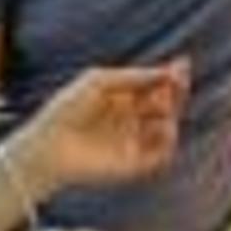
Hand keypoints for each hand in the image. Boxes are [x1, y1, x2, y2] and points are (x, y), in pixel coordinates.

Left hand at [2, 62, 187, 191]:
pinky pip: (161, 155)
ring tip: (162, 104)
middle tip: (178, 82)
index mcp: (122, 98)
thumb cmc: (67, 109)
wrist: (49, 145)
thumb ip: (134, 76)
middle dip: (176, 92)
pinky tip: (166, 127)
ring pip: (167, 127)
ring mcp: (133, 142)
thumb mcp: (99, 81)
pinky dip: (168, 141)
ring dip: (172, 114)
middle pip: (166, 104)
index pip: (155, 86)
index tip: (181, 65)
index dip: (171, 76)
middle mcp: (130, 120)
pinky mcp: (133, 164)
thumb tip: (167, 71)